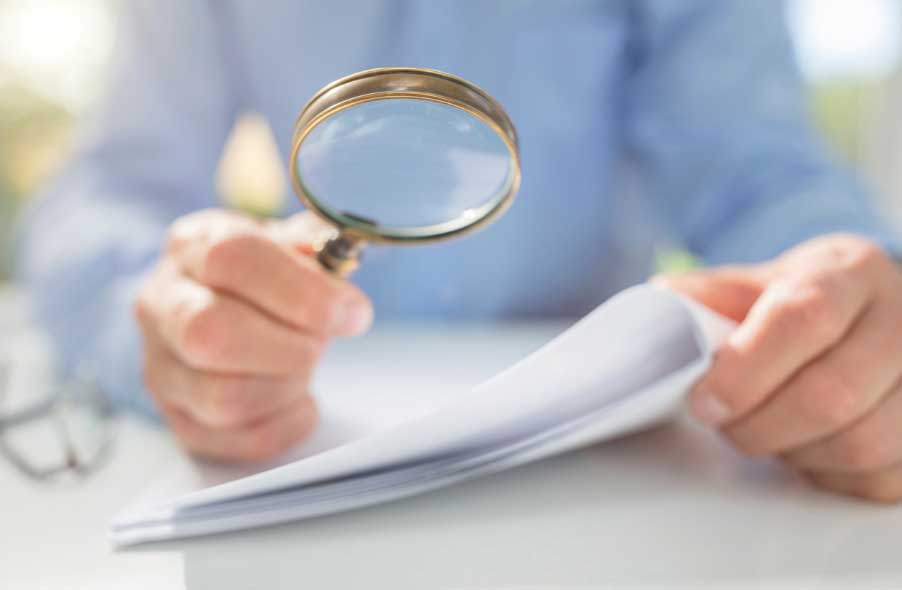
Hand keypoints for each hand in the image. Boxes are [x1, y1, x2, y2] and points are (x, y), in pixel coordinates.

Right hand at [135, 209, 372, 461]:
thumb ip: (317, 248)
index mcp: (191, 245)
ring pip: (222, 398)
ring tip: (306, 367)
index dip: (302, 291)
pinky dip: (285, 426)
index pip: (232, 258)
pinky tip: (300, 401)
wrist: (219, 304)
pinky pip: (235, 441)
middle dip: (289, 347)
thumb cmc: (263, 275)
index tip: (351, 313)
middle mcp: (161, 304)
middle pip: (211, 334)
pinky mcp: (178, 418)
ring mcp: (161, 366)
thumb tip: (339, 270)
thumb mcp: (287, 241)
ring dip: (286, 388)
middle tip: (321, 343)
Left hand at [658, 234, 901, 501]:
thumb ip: (705, 296)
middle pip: (832, 393)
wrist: (867, 311)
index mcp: (850, 271)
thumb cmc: (802, 301)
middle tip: (725, 424)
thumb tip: (658, 311)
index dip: (746, 369)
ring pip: (862, 444)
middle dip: (760, 425)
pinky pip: (880, 479)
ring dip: (794, 453)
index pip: (804, 317)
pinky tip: (807, 448)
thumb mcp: (754, 281)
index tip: (703, 401)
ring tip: (766, 432)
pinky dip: (829, 476)